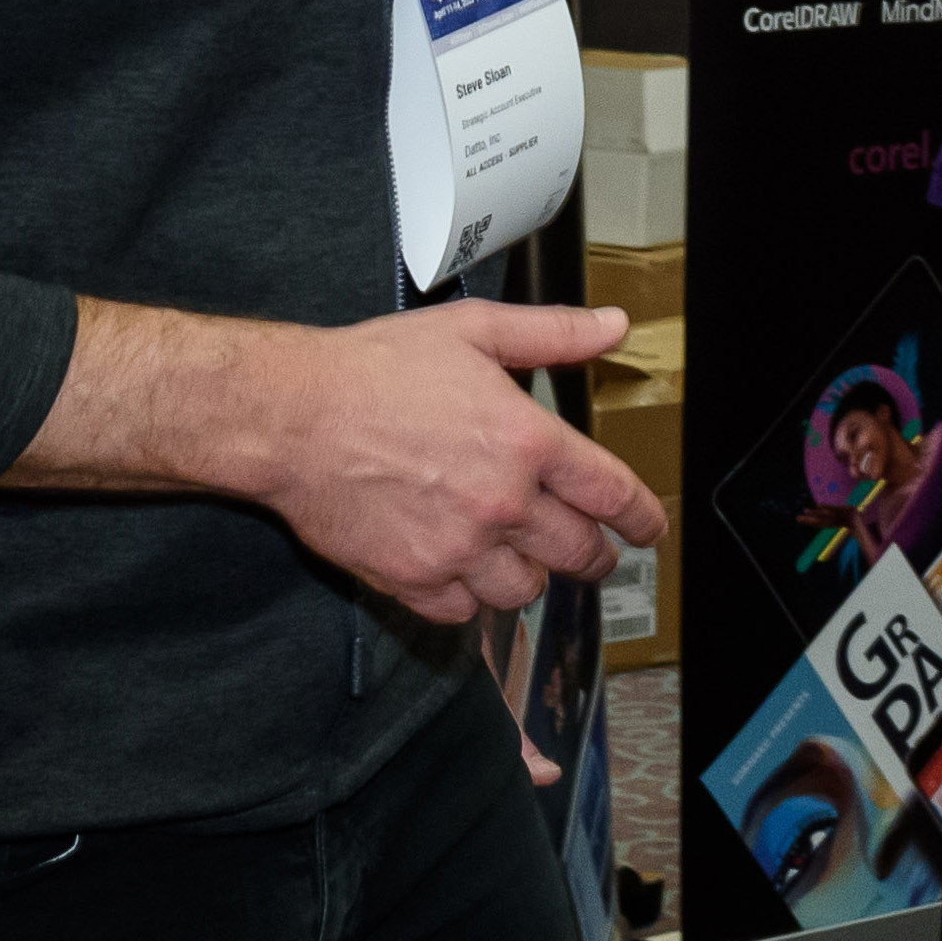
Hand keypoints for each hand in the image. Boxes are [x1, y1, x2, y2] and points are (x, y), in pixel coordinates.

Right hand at [235, 302, 667, 624]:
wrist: (292, 416)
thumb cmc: (374, 370)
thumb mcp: (475, 332)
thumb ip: (554, 333)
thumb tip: (614, 327)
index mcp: (528, 442)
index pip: (612, 494)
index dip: (641, 517)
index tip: (648, 529)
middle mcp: (502, 503)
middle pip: (578, 552)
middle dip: (595, 556)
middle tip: (593, 554)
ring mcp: (457, 548)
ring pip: (524, 589)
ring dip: (530, 576)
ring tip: (521, 558)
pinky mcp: (410, 578)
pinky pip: (462, 613)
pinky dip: (468, 600)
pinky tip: (463, 575)